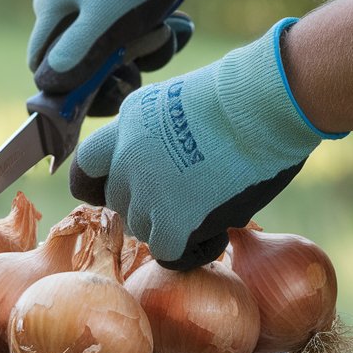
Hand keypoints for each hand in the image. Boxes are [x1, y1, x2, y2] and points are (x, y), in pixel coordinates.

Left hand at [69, 19, 346, 269]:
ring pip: (143, 229)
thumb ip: (162, 135)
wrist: (265, 105)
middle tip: (188, 200)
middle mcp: (126, 157)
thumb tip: (172, 170)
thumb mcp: (184, 103)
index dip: (102, 184)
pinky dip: (192, 250)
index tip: (127, 190)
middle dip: (147, 206)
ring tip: (210, 211)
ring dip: (171, 228)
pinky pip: (169, 254)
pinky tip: (219, 234)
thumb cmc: (246, 98)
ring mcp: (146, 190)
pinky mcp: (172, 221)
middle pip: (119, 202)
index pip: (87, 166)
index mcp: (128, 123)